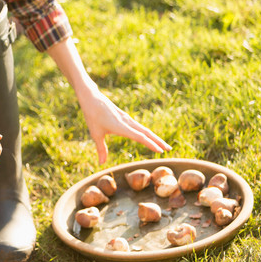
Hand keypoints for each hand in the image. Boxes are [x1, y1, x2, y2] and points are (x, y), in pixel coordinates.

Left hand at [46, 38, 170, 163]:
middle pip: (146, 132)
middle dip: (158, 141)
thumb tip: (102, 164)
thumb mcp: (95, 134)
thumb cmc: (92, 115)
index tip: (160, 151)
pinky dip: (146, 132)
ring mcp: (126, 118)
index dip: (151, 144)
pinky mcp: (124, 116)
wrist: (91, 97)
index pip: (140, 137)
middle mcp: (127, 122)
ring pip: (143, 129)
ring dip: (154, 137)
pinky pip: (138, 126)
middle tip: (169, 149)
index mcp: (121, 127)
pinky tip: (148, 136)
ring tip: (162, 144)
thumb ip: (101, 149)